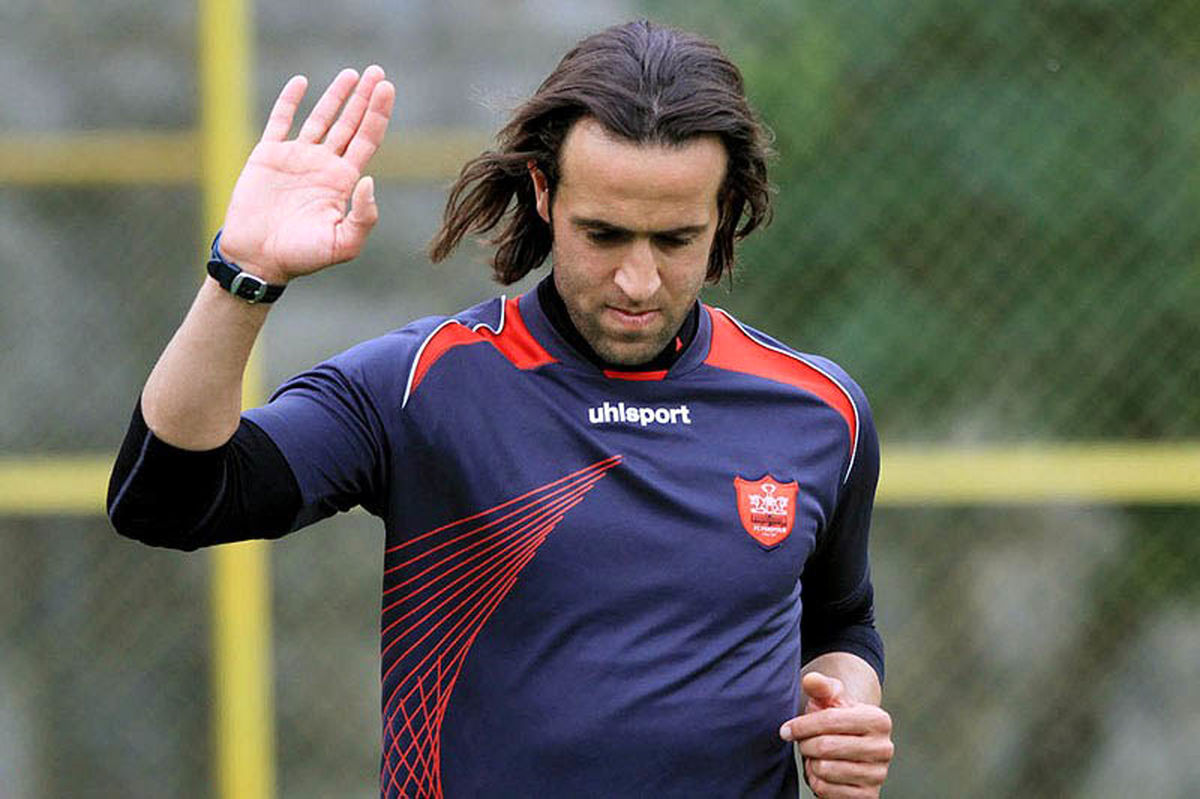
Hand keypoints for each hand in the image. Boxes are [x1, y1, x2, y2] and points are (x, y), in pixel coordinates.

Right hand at [218, 66, 395, 282]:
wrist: (258, 258)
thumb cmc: (302, 257)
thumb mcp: (343, 243)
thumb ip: (363, 216)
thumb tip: (369, 180)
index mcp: (343, 182)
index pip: (366, 140)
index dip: (378, 114)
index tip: (387, 89)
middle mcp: (323, 165)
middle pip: (350, 124)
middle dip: (364, 98)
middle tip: (378, 72)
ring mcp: (296, 158)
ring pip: (321, 118)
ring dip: (336, 96)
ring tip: (353, 74)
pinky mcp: (268, 156)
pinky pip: (280, 121)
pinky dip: (289, 101)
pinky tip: (302, 82)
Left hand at [779, 671, 893, 797]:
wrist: (852, 750)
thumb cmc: (837, 720)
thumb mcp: (830, 700)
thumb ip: (821, 686)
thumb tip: (810, 679)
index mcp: (878, 719)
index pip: (829, 720)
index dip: (801, 725)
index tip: (786, 730)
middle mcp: (884, 748)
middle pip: (825, 747)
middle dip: (805, 745)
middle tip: (804, 743)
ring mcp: (878, 774)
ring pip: (824, 769)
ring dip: (811, 763)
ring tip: (815, 756)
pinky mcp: (868, 796)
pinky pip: (826, 790)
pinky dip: (816, 781)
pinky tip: (822, 773)